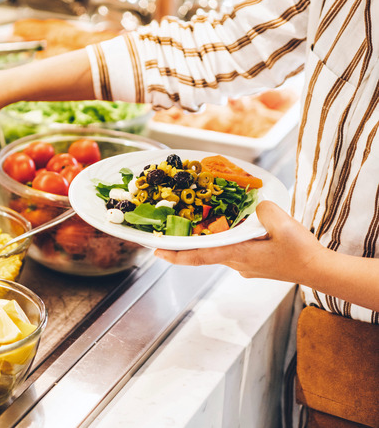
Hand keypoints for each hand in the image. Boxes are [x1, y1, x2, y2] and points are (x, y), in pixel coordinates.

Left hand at [154, 201, 325, 281]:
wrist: (319, 269)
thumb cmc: (301, 251)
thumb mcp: (283, 223)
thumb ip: (263, 210)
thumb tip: (254, 206)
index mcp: (238, 255)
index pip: (199, 256)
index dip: (176, 254)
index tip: (156, 252)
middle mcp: (237, 263)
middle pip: (205, 251)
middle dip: (188, 242)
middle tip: (169, 229)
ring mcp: (245, 266)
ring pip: (220, 250)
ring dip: (209, 239)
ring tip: (199, 222)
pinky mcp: (253, 264)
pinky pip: (233, 250)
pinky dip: (227, 240)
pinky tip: (233, 227)